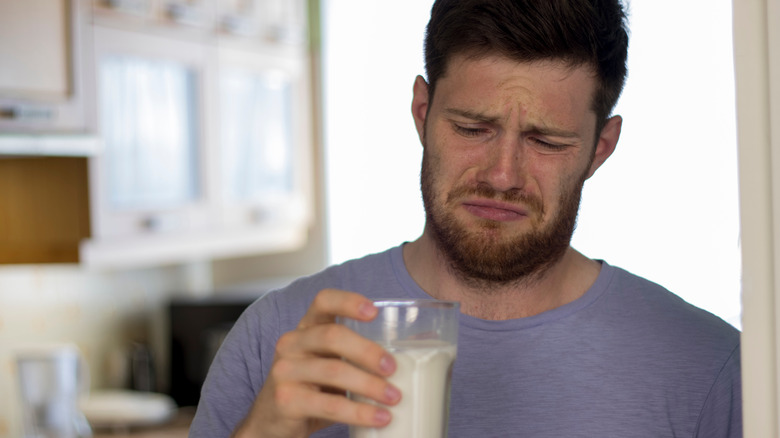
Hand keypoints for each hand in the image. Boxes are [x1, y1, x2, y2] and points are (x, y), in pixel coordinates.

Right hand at [231, 289, 400, 437]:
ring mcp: (285, 371)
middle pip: (332, 336)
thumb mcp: (325, 363)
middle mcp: (291, 344)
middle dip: (367, 351)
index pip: (323, 301)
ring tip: (394, 397)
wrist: (271, 422)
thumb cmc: (310, 388)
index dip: (348, 301)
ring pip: (334, 371)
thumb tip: (405, 360)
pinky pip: (330, 405)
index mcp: (305, 328)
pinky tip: (379, 417)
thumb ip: (350, 355)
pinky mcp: (286, 400)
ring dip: (370, 385)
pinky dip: (359, 412)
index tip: (374, 311)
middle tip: (393, 368)